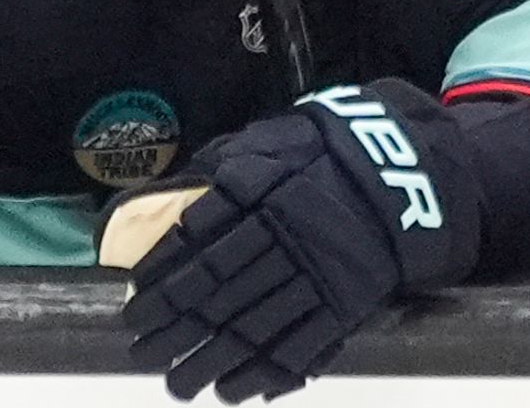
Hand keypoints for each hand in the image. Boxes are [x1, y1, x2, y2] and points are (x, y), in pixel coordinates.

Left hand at [121, 84, 481, 402]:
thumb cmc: (313, 157)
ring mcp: (315, 274)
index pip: (196, 242)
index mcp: (257, 193)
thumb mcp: (261, 145)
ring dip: (211, 360)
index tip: (135, 309)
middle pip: (219, 290)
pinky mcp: (344, 304)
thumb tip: (165, 203)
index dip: (162, 281)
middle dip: (177, 329)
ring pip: (255, 323)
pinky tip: (231, 390)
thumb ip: (215, 172)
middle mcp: (281, 236)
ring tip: (177, 385)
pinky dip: (264, 372)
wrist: (394, 175)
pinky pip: (301, 345)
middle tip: (142, 357)